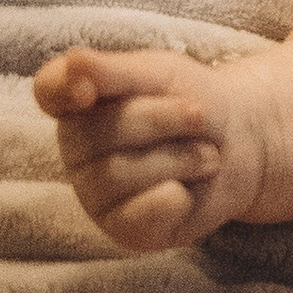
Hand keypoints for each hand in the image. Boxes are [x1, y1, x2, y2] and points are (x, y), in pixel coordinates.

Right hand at [33, 45, 268, 250]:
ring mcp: (96, 194)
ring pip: (119, 174)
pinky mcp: (125, 229)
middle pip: (97, 133)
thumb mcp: (160, 75)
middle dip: (163, 119)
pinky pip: (139, 215)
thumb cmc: (190, 101)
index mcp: (78, 102)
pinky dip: (175, 198)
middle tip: (199, 116)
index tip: (86, 89)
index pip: (50, 90)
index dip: (62, 88)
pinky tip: (187, 190)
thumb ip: (115, 72)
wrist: (243, 142)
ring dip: (181, 158)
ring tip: (205, 155)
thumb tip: (74, 63)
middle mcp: (78, 149)